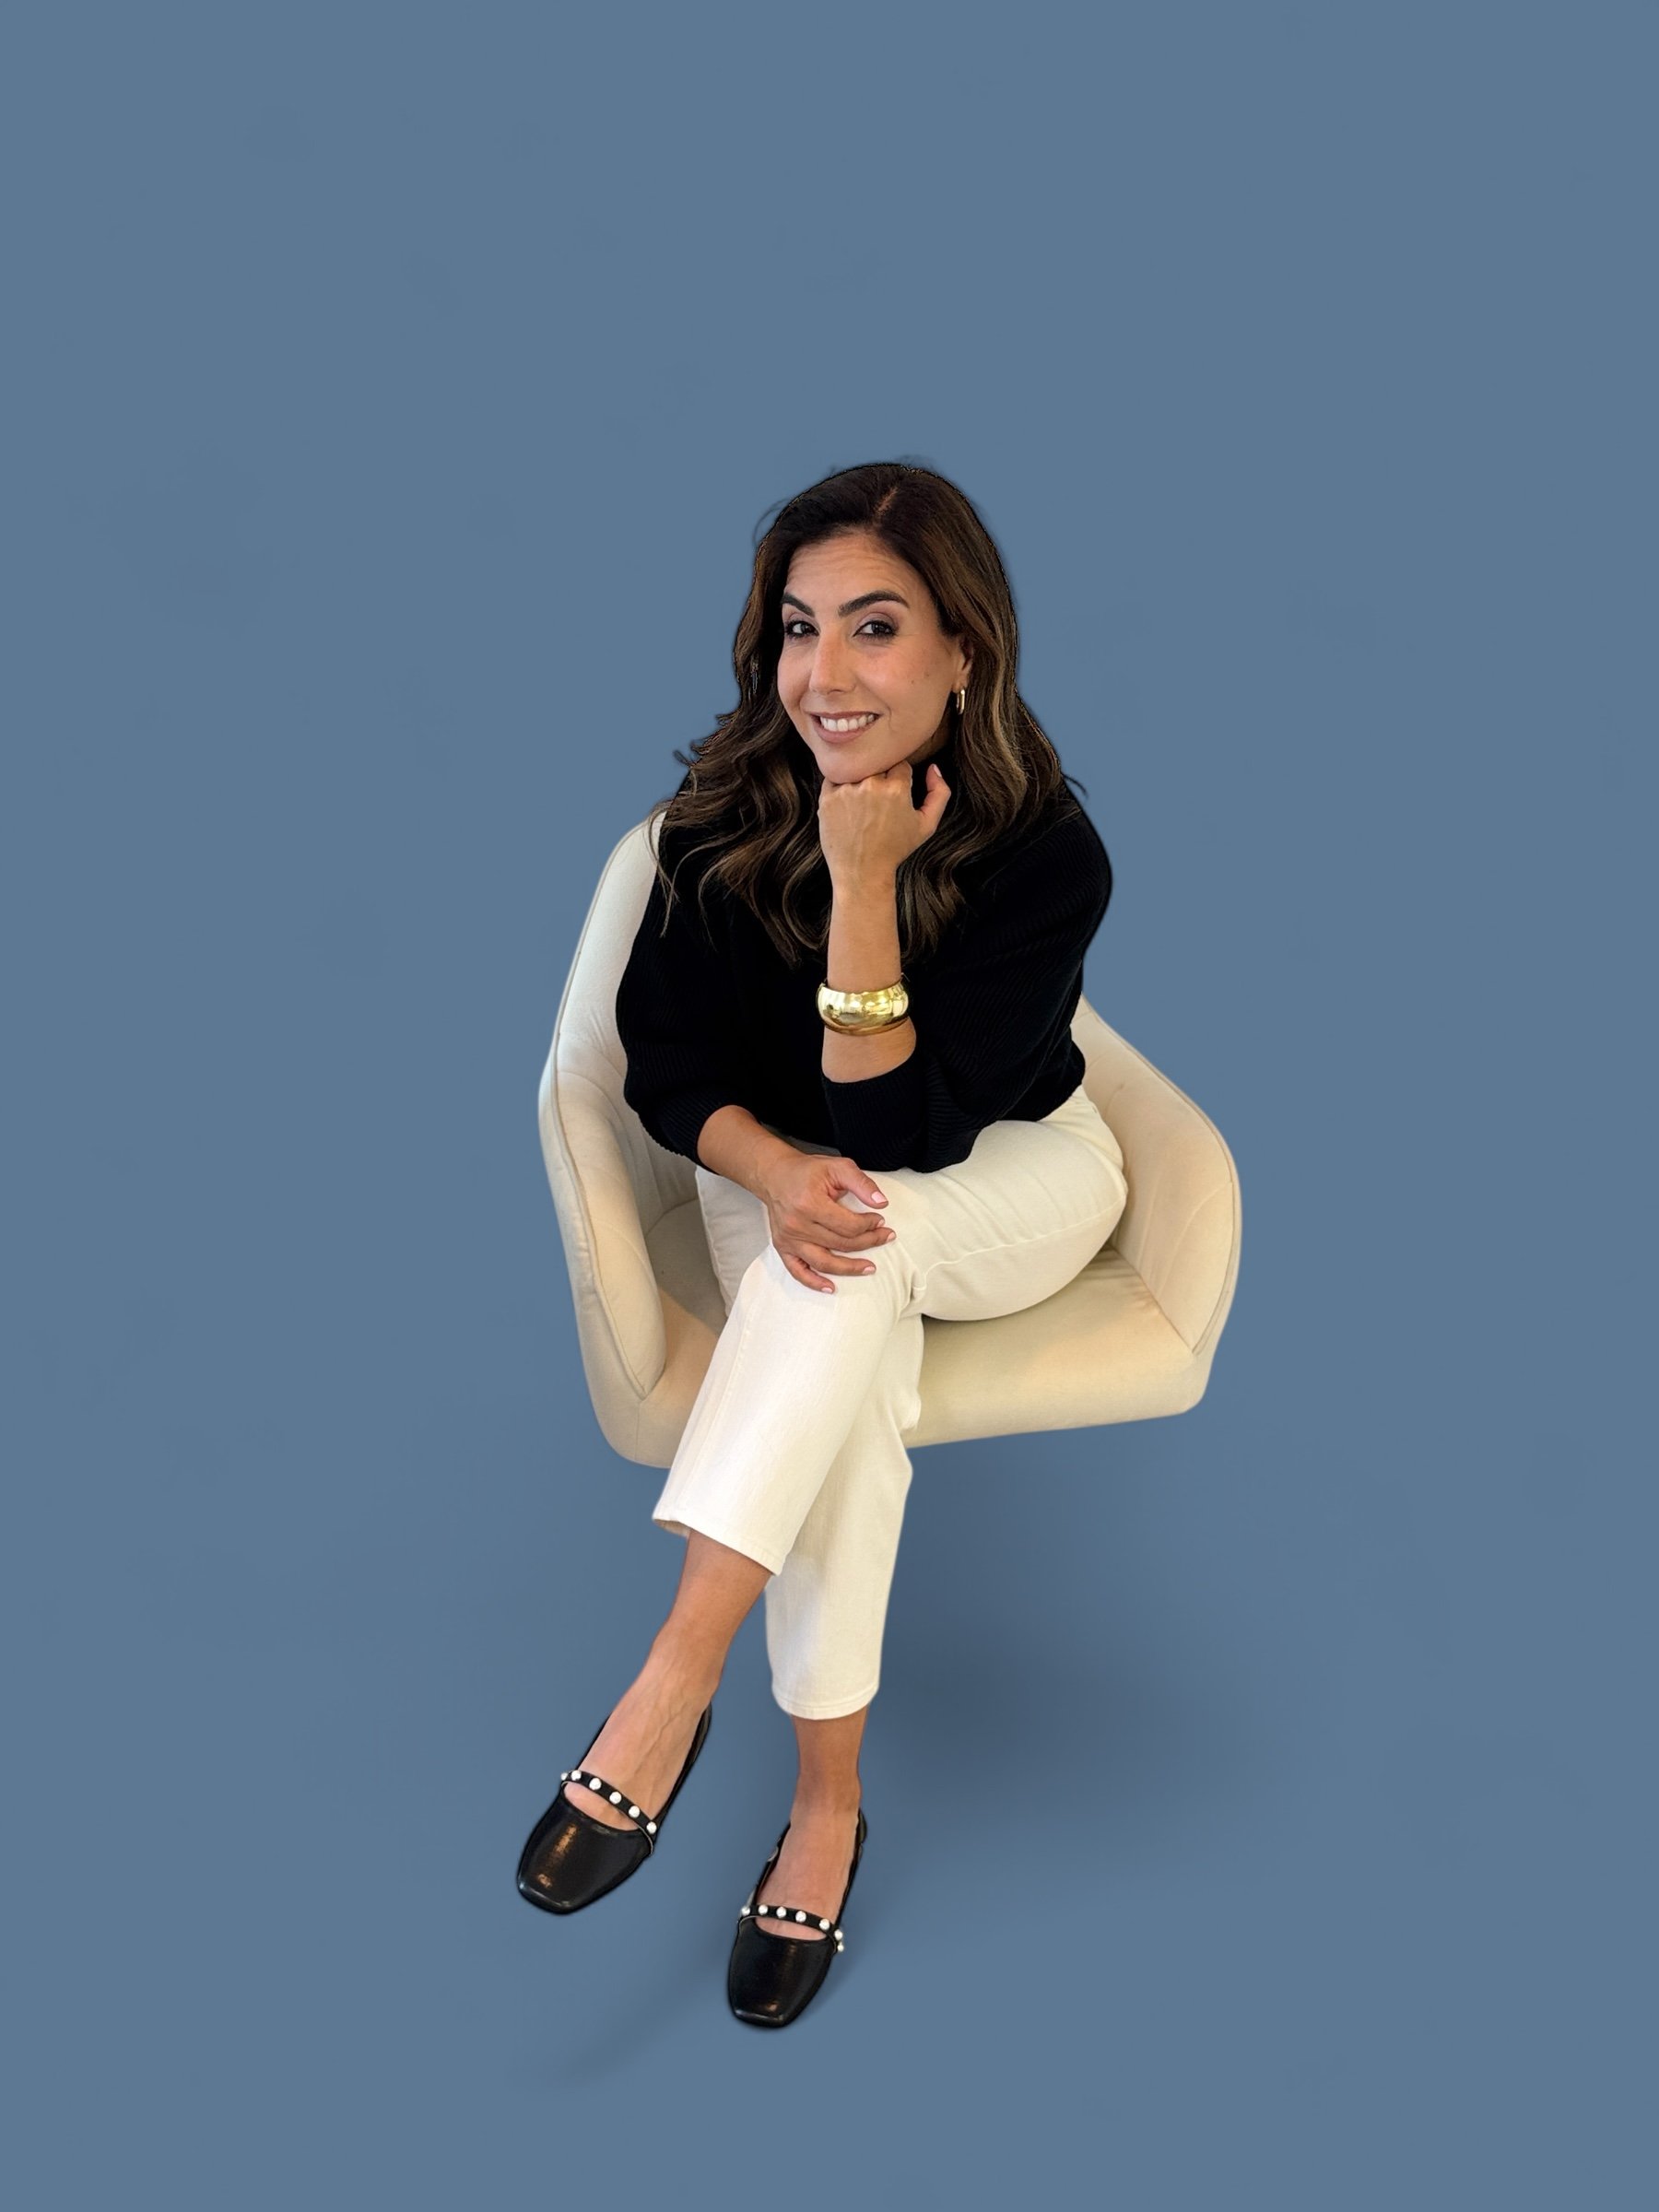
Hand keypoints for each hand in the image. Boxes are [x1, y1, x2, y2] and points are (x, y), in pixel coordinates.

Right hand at [753, 1147, 896, 1293]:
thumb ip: (862, 1183)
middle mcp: (797, 1224)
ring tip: (869, 1268)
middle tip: (884, 1237)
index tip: (880, 1220)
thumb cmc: (807, 1171)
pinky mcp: (782, 1247)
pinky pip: (798, 1271)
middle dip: (868, 1242)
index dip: (869, 1225)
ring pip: (824, 1262)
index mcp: (810, 1203)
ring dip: (849, 1268)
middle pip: (840, 1244)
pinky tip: (830, 1287)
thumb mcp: (838, 1167)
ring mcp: (788, 1239)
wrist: (775, 1175)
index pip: (848, 1225)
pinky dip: (814, 1282)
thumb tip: (882, 1203)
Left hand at [817, 758, 950, 884]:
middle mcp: (871, 785)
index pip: (900, 765)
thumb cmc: (894, 850)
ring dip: (860, 781)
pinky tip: (847, 805)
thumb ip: (940, 793)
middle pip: (878, 765)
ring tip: (862, 806)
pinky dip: (840, 786)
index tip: (894, 796)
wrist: (861, 872)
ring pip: (857, 769)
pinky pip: (835, 778)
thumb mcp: (927, 825)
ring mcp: (846, 790)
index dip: (899, 780)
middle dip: (880, 778)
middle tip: (878, 802)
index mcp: (896, 789)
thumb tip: (933, 767)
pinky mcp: (827, 797)